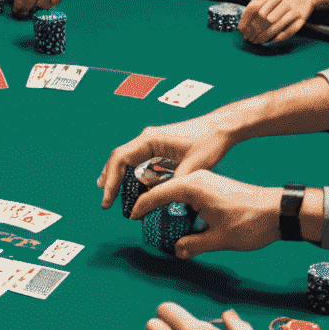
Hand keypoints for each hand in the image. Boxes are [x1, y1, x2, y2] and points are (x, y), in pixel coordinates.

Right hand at [96, 114, 236, 207]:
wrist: (223, 126)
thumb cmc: (210, 140)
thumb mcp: (194, 166)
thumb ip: (176, 183)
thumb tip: (162, 201)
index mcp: (150, 139)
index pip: (120, 159)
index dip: (110, 181)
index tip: (108, 199)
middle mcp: (147, 139)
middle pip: (118, 159)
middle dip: (109, 181)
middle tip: (106, 203)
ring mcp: (153, 142)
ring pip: (127, 160)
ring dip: (118, 177)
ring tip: (111, 195)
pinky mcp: (160, 146)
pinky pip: (139, 161)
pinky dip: (131, 174)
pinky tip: (132, 187)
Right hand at [131, 175, 279, 257]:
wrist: (280, 211)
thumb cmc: (251, 222)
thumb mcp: (218, 239)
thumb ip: (193, 245)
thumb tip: (178, 250)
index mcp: (193, 186)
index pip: (158, 194)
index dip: (142, 206)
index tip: (131, 217)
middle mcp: (198, 179)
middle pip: (164, 188)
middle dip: (150, 202)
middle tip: (139, 218)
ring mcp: (207, 181)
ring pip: (177, 190)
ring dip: (166, 203)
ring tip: (156, 219)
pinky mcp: (215, 187)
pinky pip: (188, 193)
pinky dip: (179, 204)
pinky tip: (181, 218)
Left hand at [239, 0, 314, 44]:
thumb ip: (260, 0)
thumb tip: (245, 19)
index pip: (255, 6)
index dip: (246, 20)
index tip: (241, 30)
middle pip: (264, 17)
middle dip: (254, 30)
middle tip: (249, 37)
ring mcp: (295, 7)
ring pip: (276, 25)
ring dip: (265, 36)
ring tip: (258, 41)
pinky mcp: (303, 17)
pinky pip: (290, 30)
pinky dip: (280, 36)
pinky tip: (273, 39)